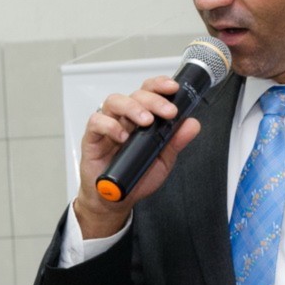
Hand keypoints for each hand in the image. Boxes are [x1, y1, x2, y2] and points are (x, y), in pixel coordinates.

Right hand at [73, 77, 202, 238]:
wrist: (115, 200)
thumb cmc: (136, 177)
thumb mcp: (163, 161)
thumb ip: (176, 142)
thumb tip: (192, 124)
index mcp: (142, 118)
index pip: (150, 92)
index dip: (160, 85)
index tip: (173, 88)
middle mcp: (125, 118)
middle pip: (136, 94)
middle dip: (153, 100)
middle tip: (167, 112)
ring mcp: (108, 126)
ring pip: (114, 101)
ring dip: (132, 107)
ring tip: (145, 121)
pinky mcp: (92, 138)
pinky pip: (97, 122)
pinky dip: (110, 126)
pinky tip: (122, 136)